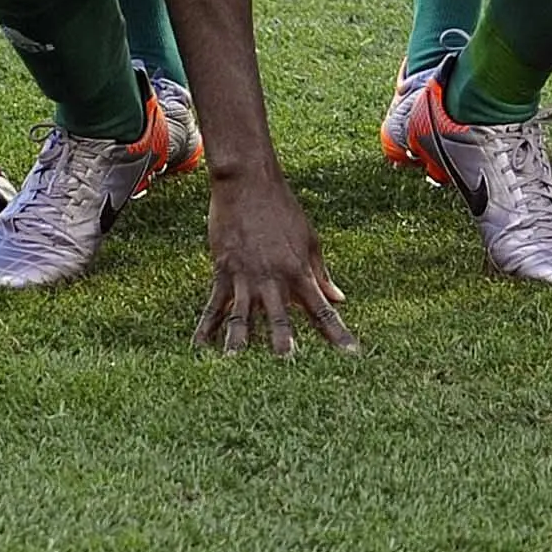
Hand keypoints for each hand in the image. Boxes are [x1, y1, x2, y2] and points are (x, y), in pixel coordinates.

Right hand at [197, 172, 357, 355]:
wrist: (249, 183)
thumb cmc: (283, 210)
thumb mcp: (309, 240)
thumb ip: (321, 274)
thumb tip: (339, 298)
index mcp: (299, 271)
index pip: (322, 309)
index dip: (337, 333)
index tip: (351, 356)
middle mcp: (274, 277)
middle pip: (281, 317)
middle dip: (285, 342)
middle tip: (289, 368)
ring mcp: (246, 275)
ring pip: (243, 316)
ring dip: (240, 342)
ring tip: (236, 367)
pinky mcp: (223, 270)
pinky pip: (213, 305)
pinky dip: (206, 328)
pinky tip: (199, 349)